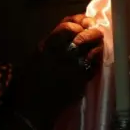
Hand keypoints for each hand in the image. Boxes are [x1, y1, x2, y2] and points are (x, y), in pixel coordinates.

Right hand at [11, 14, 103, 129]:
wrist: (32, 108)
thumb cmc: (30, 81)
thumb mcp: (36, 56)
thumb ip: (51, 42)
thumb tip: (70, 28)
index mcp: (46, 47)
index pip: (66, 27)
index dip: (78, 22)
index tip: (85, 21)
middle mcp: (59, 55)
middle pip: (82, 36)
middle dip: (92, 31)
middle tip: (98, 31)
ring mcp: (71, 68)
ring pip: (92, 50)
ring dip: (98, 44)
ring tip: (100, 43)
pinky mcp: (80, 82)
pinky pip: (93, 66)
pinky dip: (97, 60)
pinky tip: (97, 58)